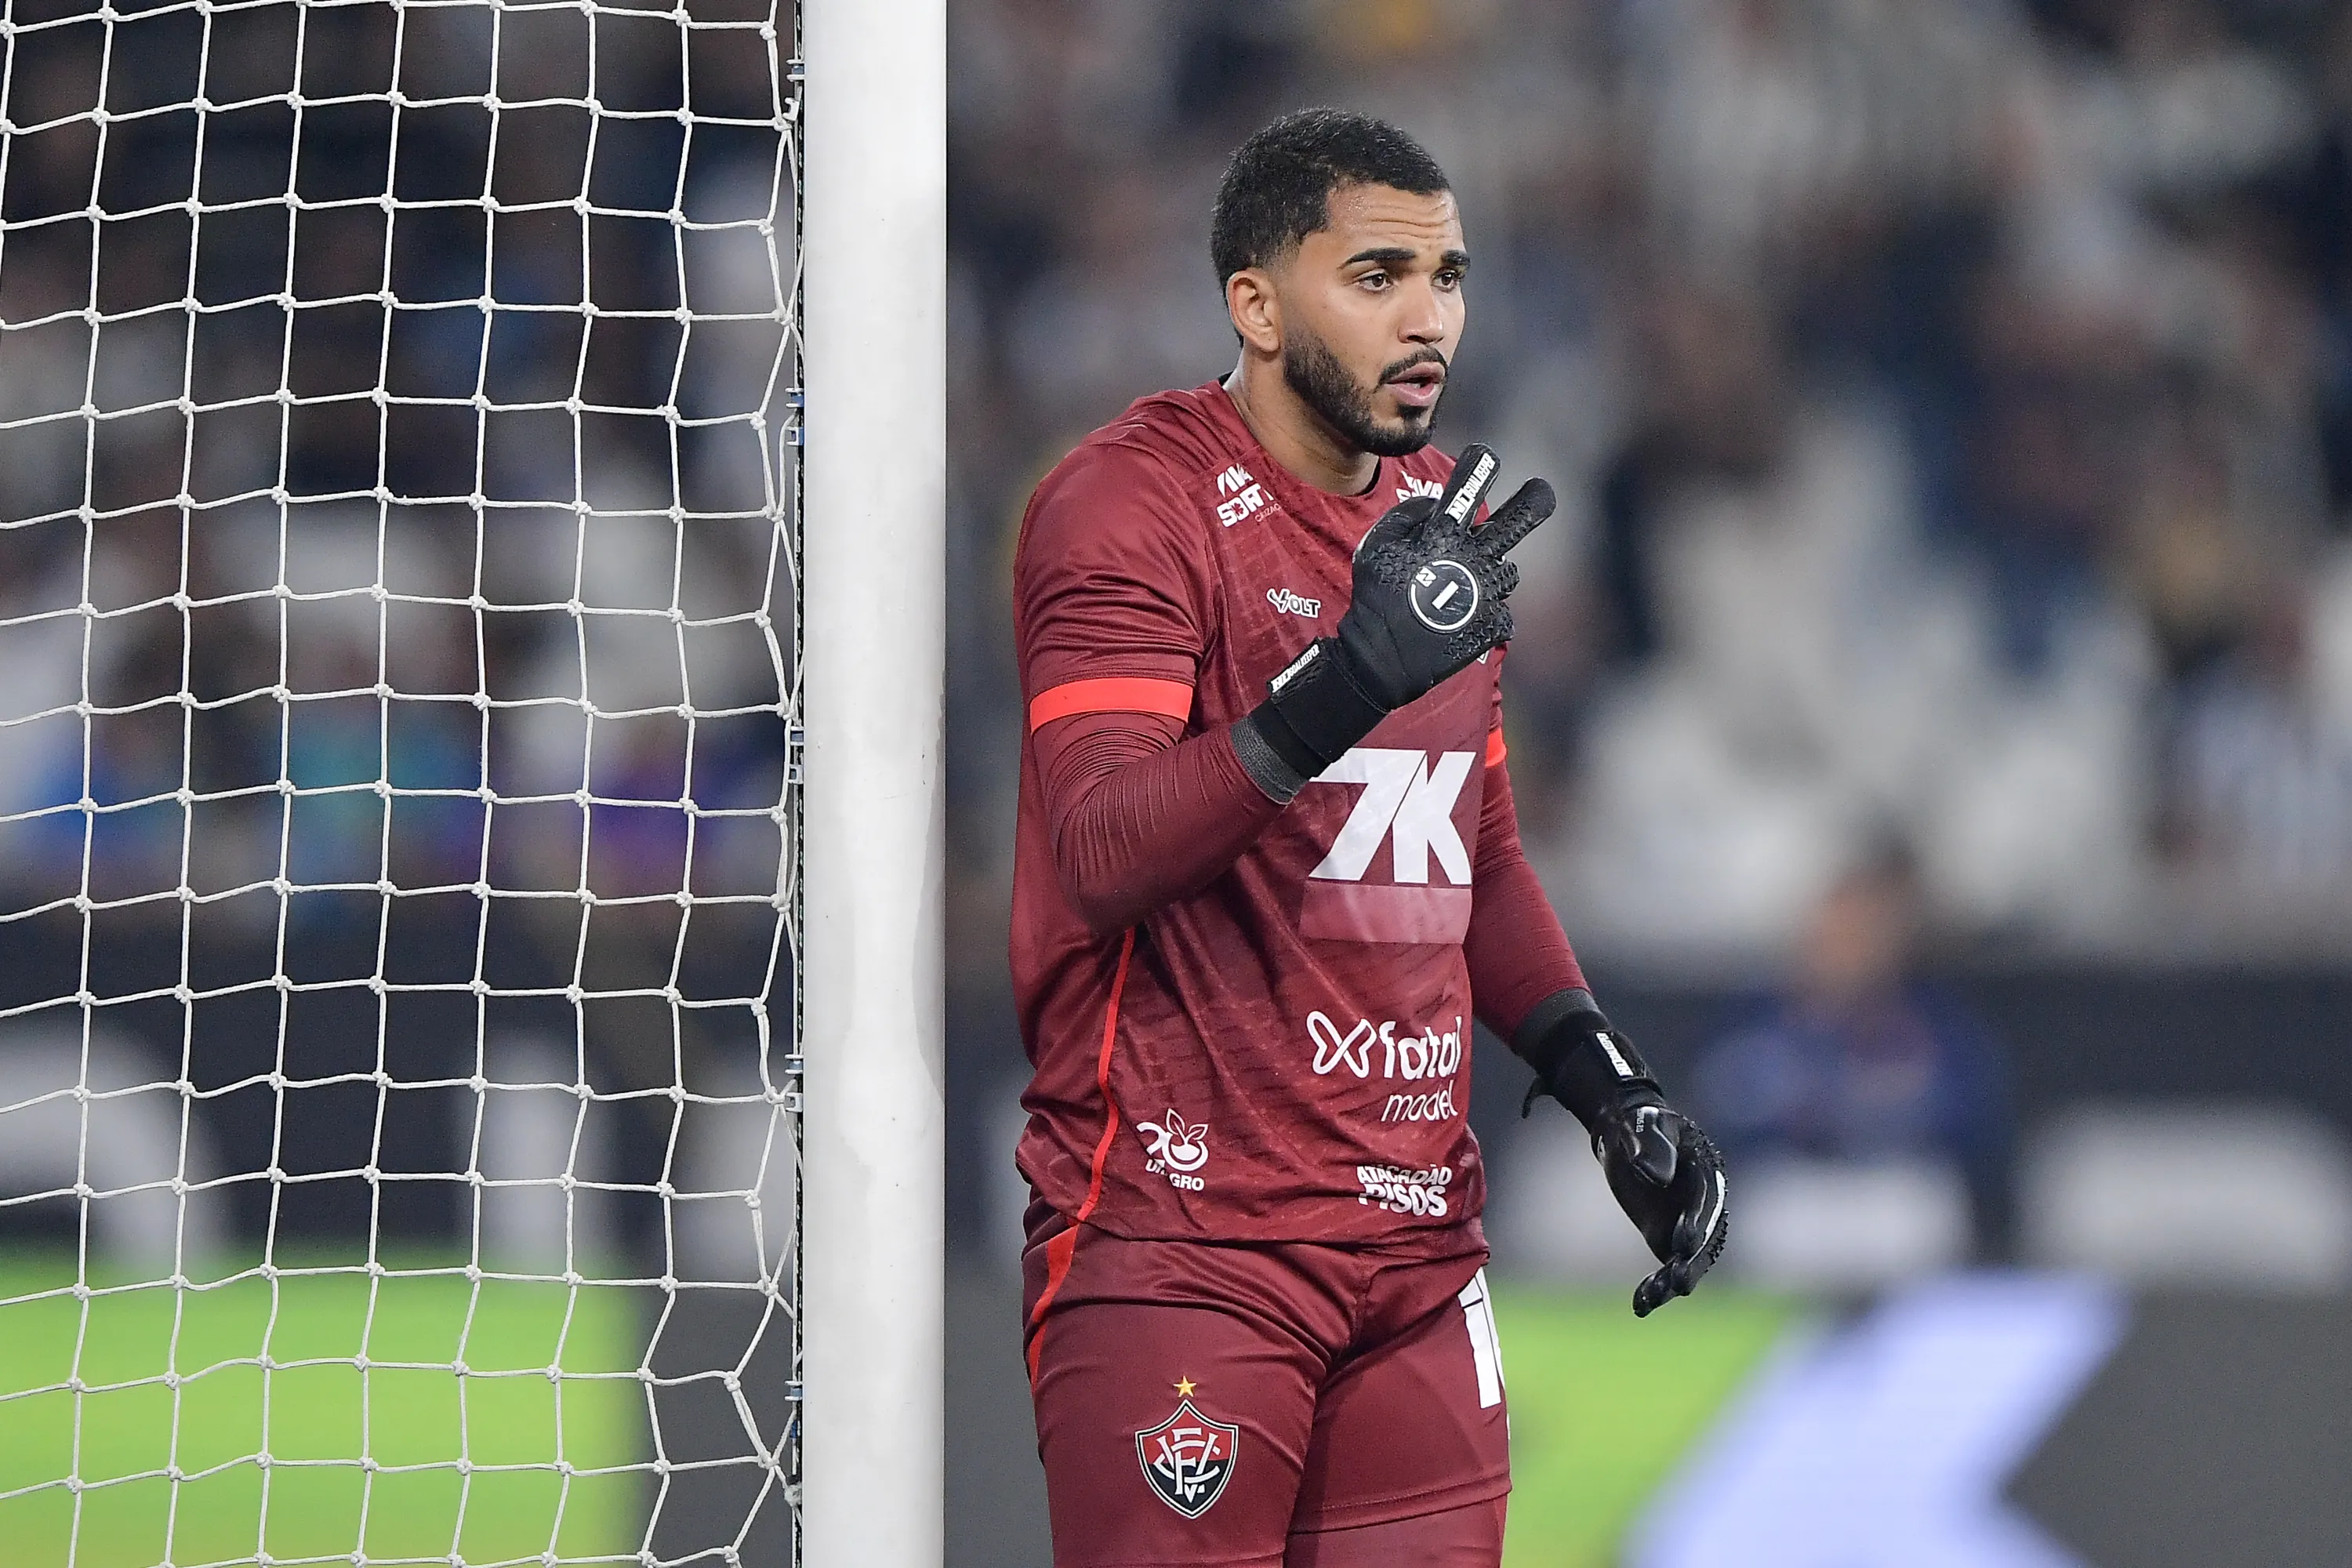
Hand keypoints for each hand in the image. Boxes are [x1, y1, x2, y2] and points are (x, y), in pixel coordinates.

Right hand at [1332, 444, 1553, 709]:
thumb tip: (1435, 503)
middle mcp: (1475, 557)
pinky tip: (1460, 620)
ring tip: (1465, 589)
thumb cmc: (1377, 596)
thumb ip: (1406, 515)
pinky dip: (1484, 611)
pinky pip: (1500, 609)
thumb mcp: (1376, 544)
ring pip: (1508, 569)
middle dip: (1536, 499)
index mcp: (1444, 534)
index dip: (1481, 463)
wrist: (1385, 658)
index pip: (1470, 484)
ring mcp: (1489, 591)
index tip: (1485, 457)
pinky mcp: (1496, 623)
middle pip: (1521, 519)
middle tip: (1543, 491)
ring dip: (1491, 572)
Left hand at [1589, 1101, 1728, 1316]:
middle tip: (1679, 1282)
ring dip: (1674, 1280)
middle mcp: (1704, 1203)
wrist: (1628, 1133)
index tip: (1684, 1244)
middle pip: (1707, 1237)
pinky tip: (1641, 1304)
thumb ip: (1650, 1146)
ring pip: (1690, 1260)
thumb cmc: (1638, 1124)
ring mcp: (1689, 1223)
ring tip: (1652, 1298)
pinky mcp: (1670, 1238)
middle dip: (1693, 1262)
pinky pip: (1668, 1267)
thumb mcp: (1642, 1125)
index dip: (1696, 1222)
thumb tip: (1656, 1176)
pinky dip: (1656, 1287)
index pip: (1706, 1200)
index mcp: (1705, 1170)